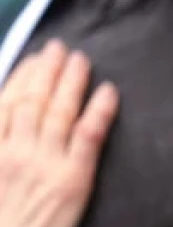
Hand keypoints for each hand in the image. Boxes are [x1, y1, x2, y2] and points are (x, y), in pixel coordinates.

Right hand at [0, 41, 118, 226]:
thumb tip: (7, 133)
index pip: (5, 102)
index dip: (21, 77)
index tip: (33, 60)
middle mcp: (12, 148)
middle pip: (33, 99)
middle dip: (47, 69)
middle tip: (60, 48)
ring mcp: (43, 161)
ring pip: (59, 109)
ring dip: (72, 80)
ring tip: (81, 60)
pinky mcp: (72, 179)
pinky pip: (89, 134)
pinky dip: (99, 109)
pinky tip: (109, 91)